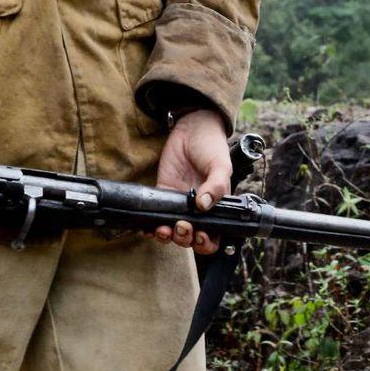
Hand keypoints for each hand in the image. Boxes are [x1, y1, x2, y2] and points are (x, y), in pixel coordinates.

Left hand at [152, 108, 230, 254]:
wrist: (193, 128)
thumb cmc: (212, 146)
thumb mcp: (220, 165)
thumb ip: (217, 186)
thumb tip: (203, 205)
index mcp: (216, 206)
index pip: (213, 235)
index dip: (206, 242)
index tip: (200, 235)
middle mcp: (198, 209)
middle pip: (191, 238)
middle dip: (185, 239)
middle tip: (182, 227)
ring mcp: (179, 203)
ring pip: (173, 231)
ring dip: (168, 237)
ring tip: (163, 230)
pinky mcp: (163, 193)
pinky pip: (157, 215)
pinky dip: (151, 226)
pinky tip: (148, 228)